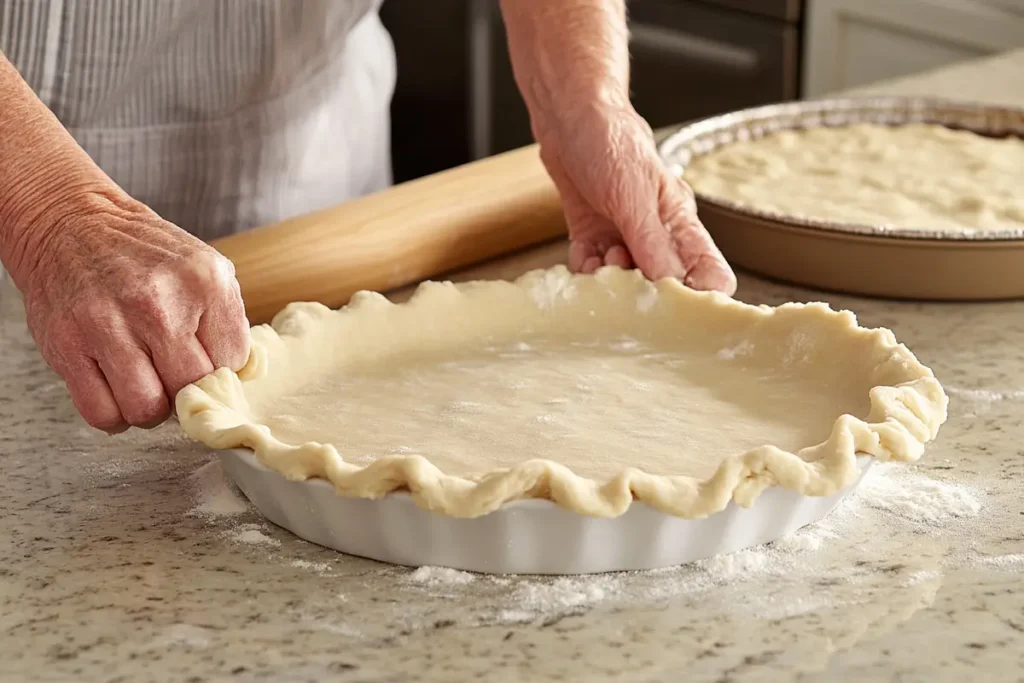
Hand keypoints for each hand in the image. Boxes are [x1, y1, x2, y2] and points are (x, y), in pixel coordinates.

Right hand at [19, 190, 249, 432]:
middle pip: (190, 390)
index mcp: (204, 281)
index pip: (232, 362)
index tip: (201, 358)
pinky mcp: (67, 345)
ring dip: (148, 408)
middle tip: (171, 374)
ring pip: (146, 410)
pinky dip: (113, 416)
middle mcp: (158, 303)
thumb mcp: (202, 267)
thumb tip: (245, 374)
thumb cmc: (142, 252)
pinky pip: (102, 413)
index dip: (218, 368)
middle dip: (184, 392)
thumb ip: (227, 319)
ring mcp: (109, 324)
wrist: (68, 222)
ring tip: (144, 383)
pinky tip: (116, 392)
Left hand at [536, 103, 736, 294]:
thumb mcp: (634, 195)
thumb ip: (652, 243)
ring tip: (603, 256)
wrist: (567, 116)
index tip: (675, 307)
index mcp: (680, 223)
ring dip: (610, 279)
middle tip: (625, 270)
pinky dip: (586, 268)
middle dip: (642, 288)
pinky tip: (584, 254)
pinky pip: (593, 269)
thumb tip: (671, 286)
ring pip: (624, 281)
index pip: (710, 273)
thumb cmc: (610, 141)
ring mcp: (624, 237)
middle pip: (663, 286)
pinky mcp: (594, 235)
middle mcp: (656, 236)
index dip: (700, 296)